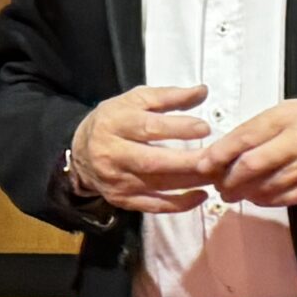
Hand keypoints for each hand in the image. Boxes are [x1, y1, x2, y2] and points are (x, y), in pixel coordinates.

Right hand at [68, 85, 215, 213]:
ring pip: (157, 184)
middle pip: (153, 161)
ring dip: (190, 182)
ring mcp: (117, 180)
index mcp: (116, 124)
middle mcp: (113, 154)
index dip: (177, 128)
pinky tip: (201, 196)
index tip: (205, 129)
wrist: (80, 153)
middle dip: (187, 162)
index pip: (148, 128)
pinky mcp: (122, 199)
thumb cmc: (114, 121)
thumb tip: (203, 91)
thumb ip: (168, 96)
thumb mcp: (135, 100)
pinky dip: (178, 204)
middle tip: (217, 159)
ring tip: (217, 174)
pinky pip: (153, 206)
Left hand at [192, 99, 296, 205]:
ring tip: (230, 191)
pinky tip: (253, 195)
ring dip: (241, 192)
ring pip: (264, 186)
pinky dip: (261, 199)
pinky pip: (279, 200)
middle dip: (228, 178)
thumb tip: (220, 150)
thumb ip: (255, 129)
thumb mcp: (285, 114)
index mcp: (289, 118)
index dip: (221, 153)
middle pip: (252, 165)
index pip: (247, 137)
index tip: (203, 163)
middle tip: (217, 183)